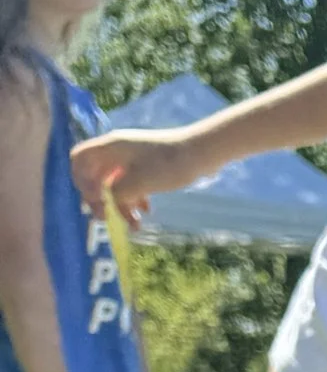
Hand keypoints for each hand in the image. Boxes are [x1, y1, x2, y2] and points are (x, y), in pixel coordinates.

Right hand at [70, 126, 216, 218]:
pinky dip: (135, 198)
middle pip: (97, 174)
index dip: (80, 180)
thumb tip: (106, 203)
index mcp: (110, 147)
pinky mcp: (147, 166)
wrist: (201, 153)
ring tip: (134, 225)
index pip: (80, 158)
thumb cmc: (168, 165)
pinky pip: (132, 184)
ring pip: (116, 183)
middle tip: (108, 218)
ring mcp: (133, 158)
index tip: (94, 199)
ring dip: (121, 204)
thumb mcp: (137, 183)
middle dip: (101, 198)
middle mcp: (117, 150)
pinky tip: (146, 212)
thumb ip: (115, 194)